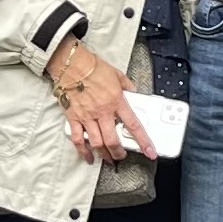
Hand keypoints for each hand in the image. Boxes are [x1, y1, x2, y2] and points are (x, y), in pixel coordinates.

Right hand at [46, 36, 148, 165]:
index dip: (143, 141)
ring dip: (104, 154)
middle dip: (119, 153)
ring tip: (107, 157)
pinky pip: (78, 139)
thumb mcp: (117, 75)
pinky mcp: (73, 118)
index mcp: (116, 102)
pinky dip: (83, 151)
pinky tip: (87, 156)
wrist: (72, 64)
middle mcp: (103, 112)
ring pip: (97, 143)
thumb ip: (127, 86)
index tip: (150, 152)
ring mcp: (87, 117)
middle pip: (113, 141)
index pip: (134, 125)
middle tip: (121, 156)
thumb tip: (133, 92)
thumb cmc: (93, 67)